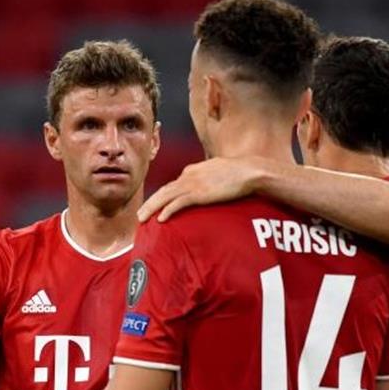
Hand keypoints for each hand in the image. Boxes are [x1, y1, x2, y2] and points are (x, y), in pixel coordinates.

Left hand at [137, 157, 268, 222]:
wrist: (249, 171)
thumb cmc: (238, 173)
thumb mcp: (217, 173)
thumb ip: (207, 179)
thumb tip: (204, 188)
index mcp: (192, 171)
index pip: (172, 185)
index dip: (160, 197)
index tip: (153, 207)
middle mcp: (188, 176)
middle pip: (163, 191)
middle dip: (150, 203)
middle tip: (139, 215)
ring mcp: (193, 184)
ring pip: (165, 196)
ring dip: (152, 208)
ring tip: (141, 218)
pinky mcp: (199, 193)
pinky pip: (178, 203)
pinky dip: (167, 210)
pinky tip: (160, 219)